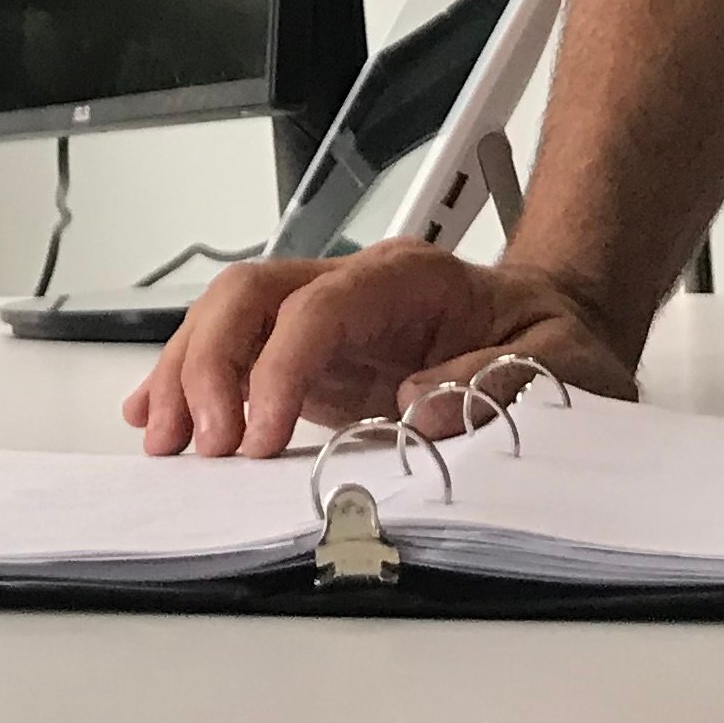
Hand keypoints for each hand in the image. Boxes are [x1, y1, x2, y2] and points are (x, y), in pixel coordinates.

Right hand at [125, 243, 638, 456]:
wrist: (554, 327)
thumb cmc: (554, 341)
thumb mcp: (565, 362)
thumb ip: (502, 379)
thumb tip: (425, 408)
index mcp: (409, 279)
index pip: (318, 305)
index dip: (278, 366)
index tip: (260, 433)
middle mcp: (356, 289)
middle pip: (253, 294)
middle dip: (210, 363)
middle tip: (202, 443)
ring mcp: (328, 321)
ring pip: (230, 319)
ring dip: (186, 374)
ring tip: (163, 439)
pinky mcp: (315, 359)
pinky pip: (236, 356)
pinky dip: (191, 382)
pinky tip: (158, 414)